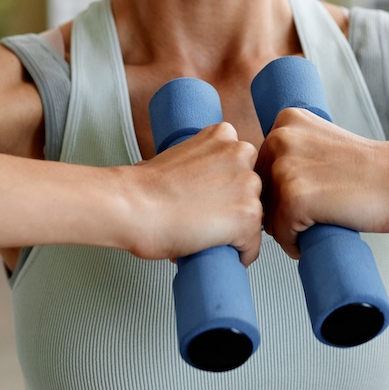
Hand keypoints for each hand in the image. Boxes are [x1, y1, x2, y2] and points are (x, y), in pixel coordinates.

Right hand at [122, 122, 263, 264]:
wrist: (134, 205)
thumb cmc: (144, 186)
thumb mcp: (177, 154)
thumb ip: (200, 161)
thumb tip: (200, 181)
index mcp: (223, 135)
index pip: (241, 163)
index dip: (227, 184)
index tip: (213, 197)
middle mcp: (241, 154)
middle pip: (252, 187)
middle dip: (235, 204)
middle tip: (208, 218)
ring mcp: (248, 184)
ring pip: (254, 216)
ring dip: (236, 229)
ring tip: (209, 237)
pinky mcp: (248, 216)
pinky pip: (252, 245)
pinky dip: (239, 254)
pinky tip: (219, 253)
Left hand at [255, 108, 388, 258]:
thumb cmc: (369, 170)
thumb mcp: (321, 142)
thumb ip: (291, 152)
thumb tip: (257, 186)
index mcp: (285, 120)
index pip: (260, 168)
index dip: (280, 189)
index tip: (309, 193)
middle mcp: (280, 138)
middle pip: (260, 191)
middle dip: (280, 209)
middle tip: (315, 212)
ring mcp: (285, 167)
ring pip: (266, 215)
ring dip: (287, 229)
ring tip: (318, 222)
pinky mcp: (294, 198)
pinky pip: (280, 235)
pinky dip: (295, 245)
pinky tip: (318, 234)